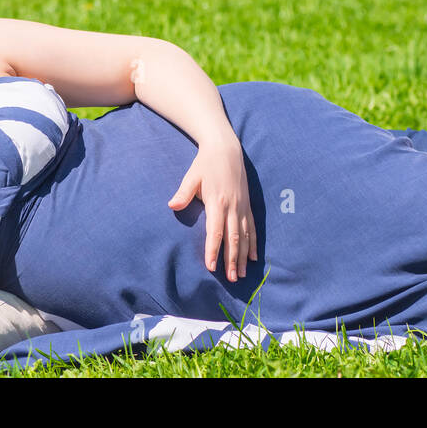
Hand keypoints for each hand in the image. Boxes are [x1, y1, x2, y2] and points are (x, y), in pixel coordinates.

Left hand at [168, 139, 257, 282]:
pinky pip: (253, 227)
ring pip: (245, 235)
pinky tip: (254, 257)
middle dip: (232, 259)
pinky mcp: (248, 204)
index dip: (213, 250)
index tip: (211, 267)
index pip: (216, 231)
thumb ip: (184, 193)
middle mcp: (233, 206)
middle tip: (231, 279)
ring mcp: (242, 206)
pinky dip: (253, 243)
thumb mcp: (192, 176)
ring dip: (244, 256)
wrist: (226, 149)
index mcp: (217, 201)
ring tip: (242, 274)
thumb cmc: (206, 164)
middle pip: (233, 237)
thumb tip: (172, 206)